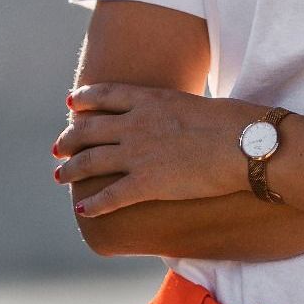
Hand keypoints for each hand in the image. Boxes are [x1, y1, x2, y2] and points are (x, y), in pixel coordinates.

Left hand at [52, 84, 265, 217]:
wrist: (244, 144)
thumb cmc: (231, 122)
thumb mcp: (194, 105)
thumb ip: (173, 111)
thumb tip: (174, 118)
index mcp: (150, 99)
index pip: (105, 95)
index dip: (84, 98)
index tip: (71, 103)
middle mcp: (136, 123)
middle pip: (89, 128)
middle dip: (69, 139)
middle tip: (58, 148)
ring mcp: (138, 153)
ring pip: (90, 161)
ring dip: (71, 170)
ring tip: (60, 176)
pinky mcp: (146, 183)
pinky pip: (109, 196)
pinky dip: (93, 204)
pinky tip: (83, 209)